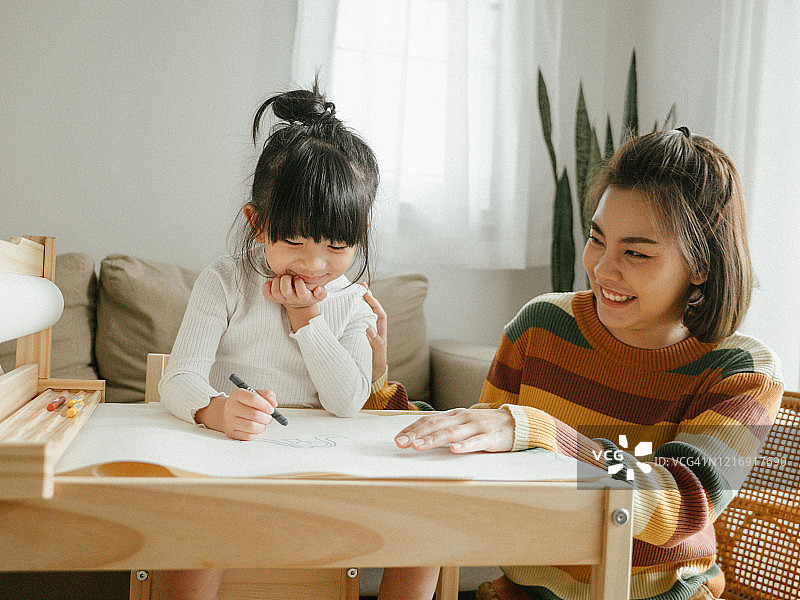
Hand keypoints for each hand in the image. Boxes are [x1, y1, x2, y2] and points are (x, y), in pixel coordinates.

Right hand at [221, 387, 277, 440]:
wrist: (227, 412)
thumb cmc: (244, 403)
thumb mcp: (255, 393)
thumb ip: (267, 395)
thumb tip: (274, 404)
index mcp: (237, 394)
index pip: (253, 398)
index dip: (265, 405)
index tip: (271, 409)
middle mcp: (231, 407)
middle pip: (254, 414)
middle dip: (266, 417)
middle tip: (268, 417)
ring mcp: (230, 421)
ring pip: (252, 427)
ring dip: (262, 426)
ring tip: (262, 422)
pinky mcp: (231, 432)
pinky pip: (249, 436)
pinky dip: (256, 433)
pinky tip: (255, 427)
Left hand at [263, 274, 326, 330]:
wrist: (299, 305)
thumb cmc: (308, 295)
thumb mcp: (318, 295)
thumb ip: (321, 293)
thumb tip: (318, 289)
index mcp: (303, 298)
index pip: (301, 291)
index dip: (299, 282)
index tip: (299, 279)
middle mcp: (291, 299)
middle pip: (285, 290)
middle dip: (286, 279)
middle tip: (289, 276)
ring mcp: (281, 299)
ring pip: (275, 290)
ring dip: (277, 281)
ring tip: (282, 278)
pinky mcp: (273, 298)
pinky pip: (266, 292)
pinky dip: (267, 285)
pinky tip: (273, 282)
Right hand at [361, 283, 386, 381]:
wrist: (371, 377)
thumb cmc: (375, 366)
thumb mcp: (377, 355)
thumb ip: (375, 343)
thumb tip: (369, 328)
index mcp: (380, 333)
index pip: (379, 314)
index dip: (374, 303)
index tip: (367, 294)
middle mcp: (374, 330)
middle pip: (372, 310)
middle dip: (367, 298)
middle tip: (361, 286)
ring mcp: (366, 332)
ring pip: (364, 315)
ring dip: (360, 304)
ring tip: (353, 292)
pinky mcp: (357, 336)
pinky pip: (356, 322)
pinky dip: (353, 314)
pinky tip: (345, 308)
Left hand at [394, 408, 514, 452]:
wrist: (517, 422)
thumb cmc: (485, 425)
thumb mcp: (463, 423)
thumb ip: (445, 427)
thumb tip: (421, 436)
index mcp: (455, 415)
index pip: (429, 420)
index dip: (413, 428)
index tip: (398, 438)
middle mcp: (463, 418)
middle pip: (436, 425)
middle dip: (416, 434)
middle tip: (401, 443)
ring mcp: (476, 427)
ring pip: (452, 433)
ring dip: (433, 439)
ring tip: (418, 446)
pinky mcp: (490, 437)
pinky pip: (476, 442)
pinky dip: (464, 446)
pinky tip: (454, 450)